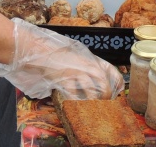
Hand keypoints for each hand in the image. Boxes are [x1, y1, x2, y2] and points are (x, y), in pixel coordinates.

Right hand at [0, 19, 124, 99]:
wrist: (37, 49)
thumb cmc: (55, 52)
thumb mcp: (74, 55)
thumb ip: (84, 64)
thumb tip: (93, 76)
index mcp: (90, 58)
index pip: (111, 70)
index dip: (118, 83)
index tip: (118, 92)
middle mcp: (86, 65)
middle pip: (105, 83)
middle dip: (106, 96)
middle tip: (103, 104)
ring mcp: (76, 72)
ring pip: (92, 90)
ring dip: (93, 101)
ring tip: (91, 107)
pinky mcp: (65, 79)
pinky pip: (74, 95)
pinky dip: (76, 102)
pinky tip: (75, 105)